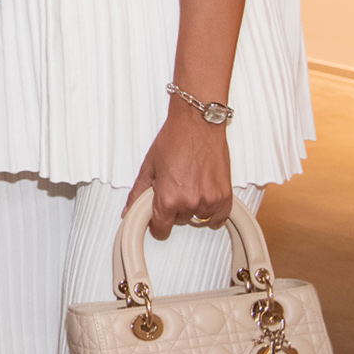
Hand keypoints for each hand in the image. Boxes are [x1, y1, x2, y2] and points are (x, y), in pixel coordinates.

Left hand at [125, 95, 232, 239]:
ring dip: (192, 207)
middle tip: (173, 186)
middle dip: (174, 208)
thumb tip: (129, 211)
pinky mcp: (225, 197)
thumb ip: (138, 193)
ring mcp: (209, 201)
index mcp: (168, 198)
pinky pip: (218, 219)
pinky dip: (211, 212)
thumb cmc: (174, 139)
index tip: (156, 220)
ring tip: (188, 184)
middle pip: (178, 221)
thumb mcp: (149, 166)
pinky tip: (204, 197)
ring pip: (197, 218)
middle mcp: (190, 203)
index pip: (160, 230)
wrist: (197, 123)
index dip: (156, 225)